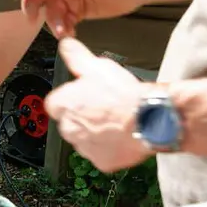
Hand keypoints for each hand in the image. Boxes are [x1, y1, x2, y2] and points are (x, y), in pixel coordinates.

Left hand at [44, 38, 150, 172]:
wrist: (149, 118)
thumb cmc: (122, 93)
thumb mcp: (96, 66)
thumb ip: (76, 56)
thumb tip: (65, 45)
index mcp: (61, 106)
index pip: (56, 104)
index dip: (71, 99)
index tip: (85, 96)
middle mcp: (68, 129)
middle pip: (70, 123)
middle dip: (84, 117)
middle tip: (104, 108)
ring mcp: (84, 148)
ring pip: (86, 140)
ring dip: (97, 133)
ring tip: (117, 120)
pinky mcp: (102, 162)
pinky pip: (103, 155)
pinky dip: (111, 148)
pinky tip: (123, 135)